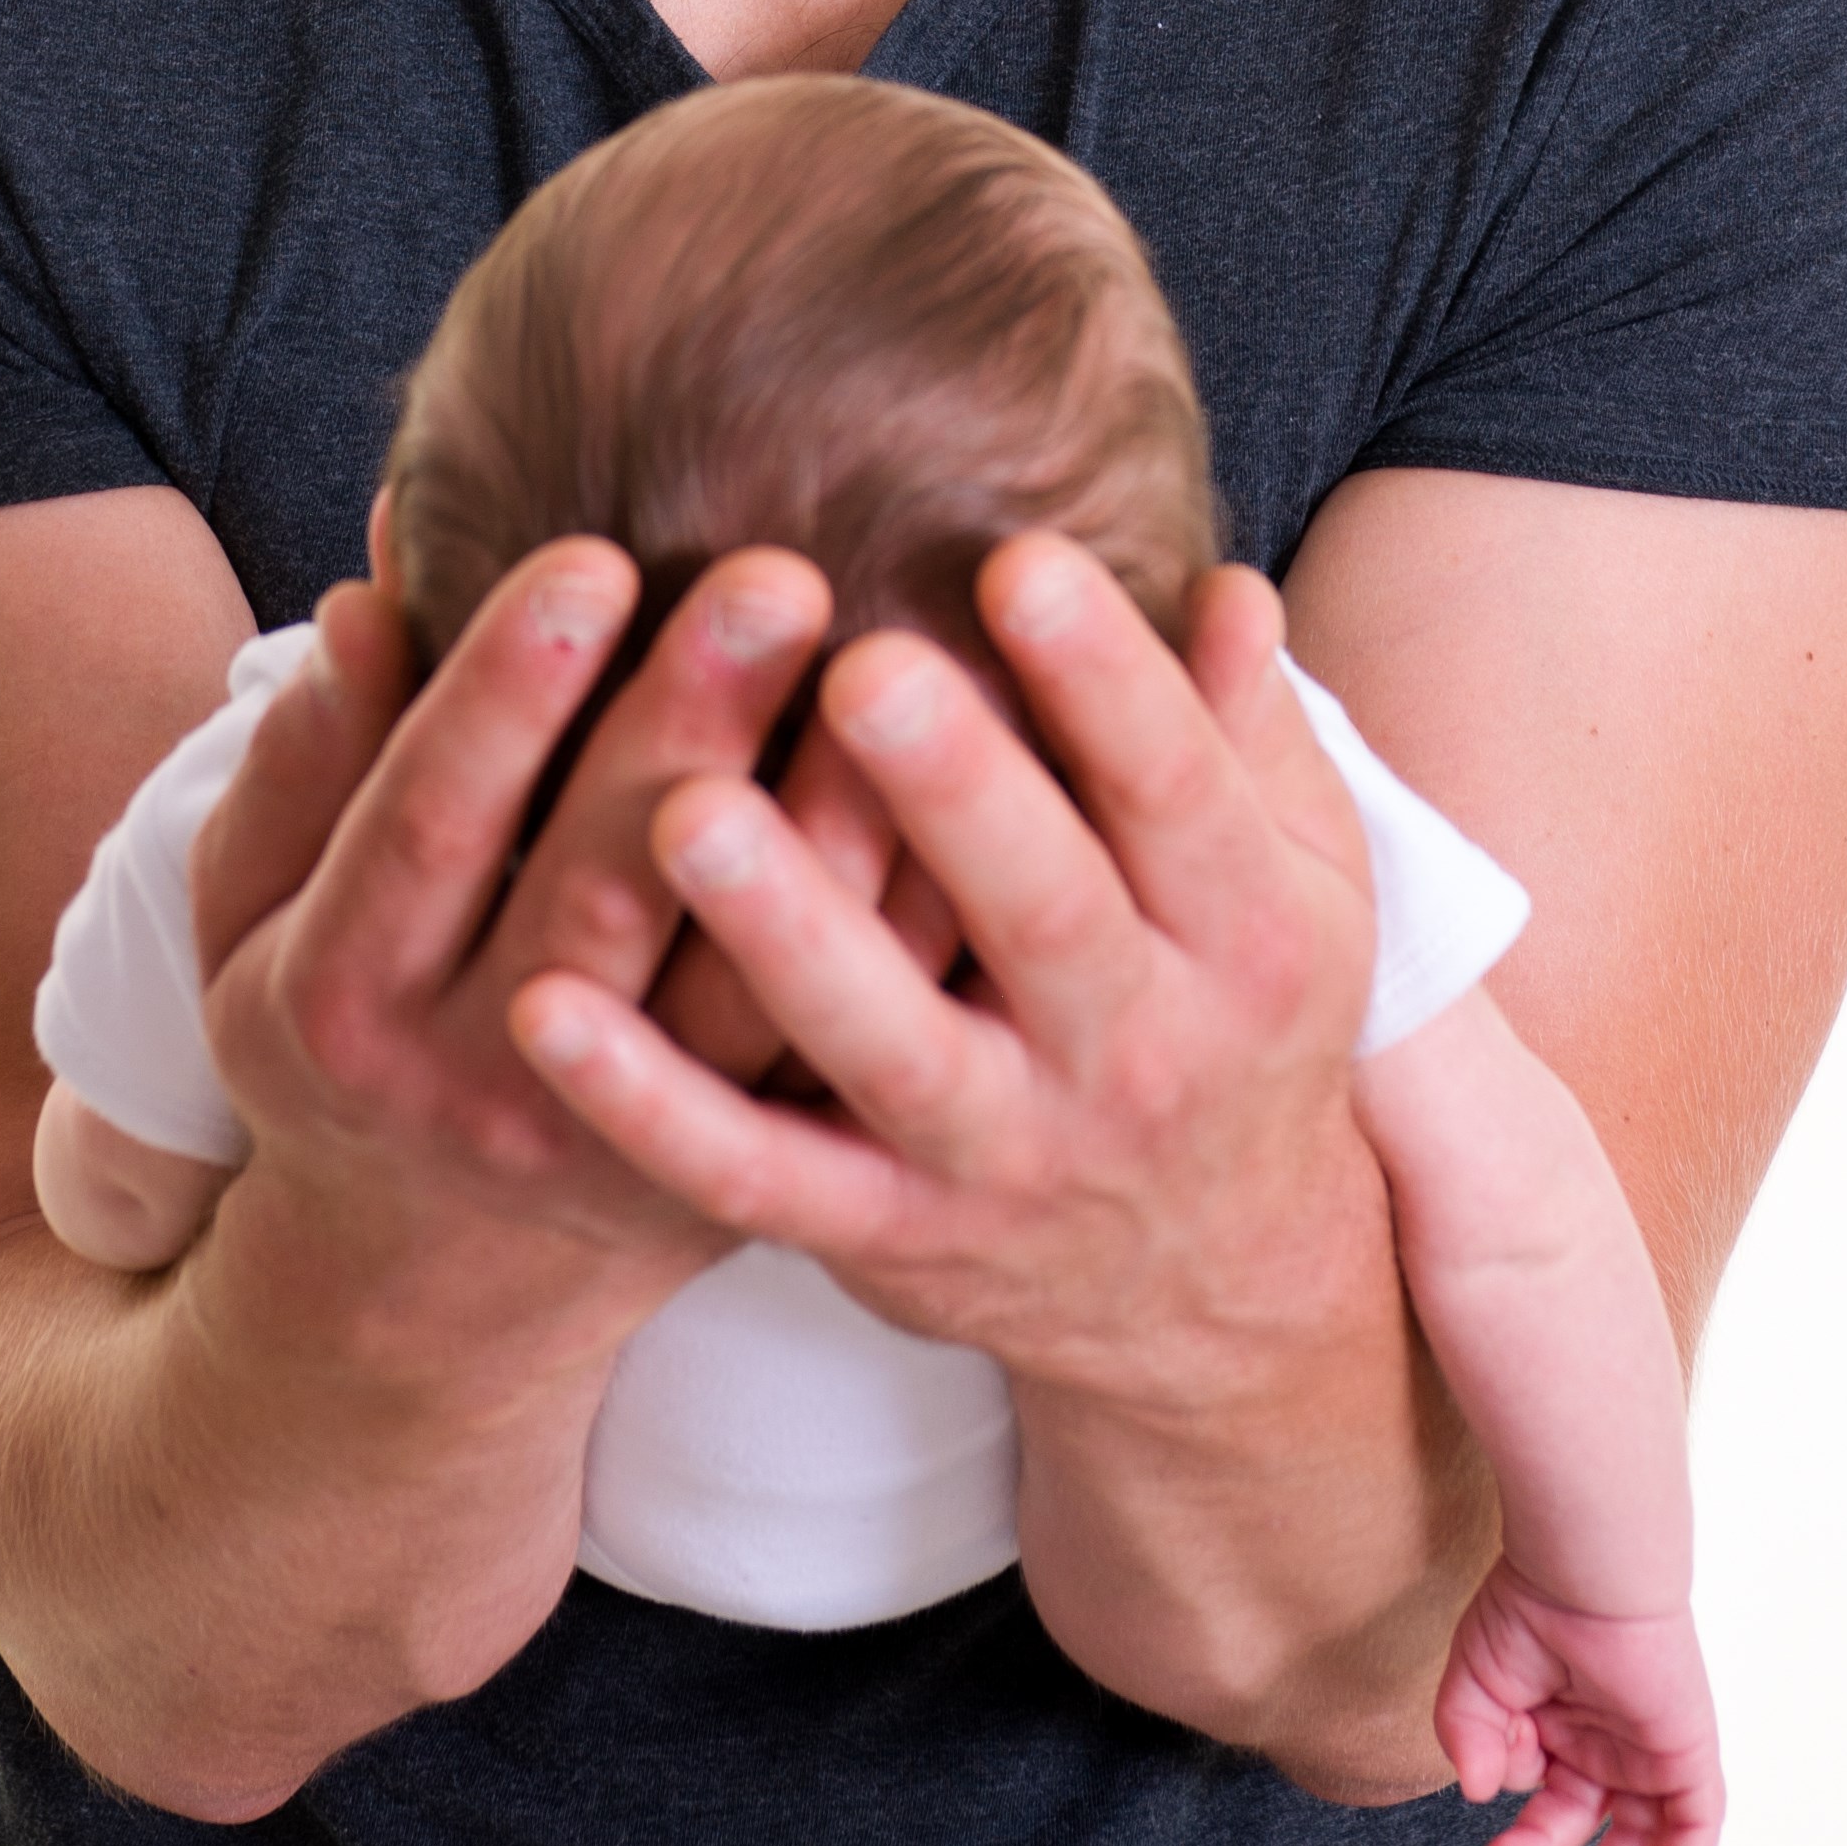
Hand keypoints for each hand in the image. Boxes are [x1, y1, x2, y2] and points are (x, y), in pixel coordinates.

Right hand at [181, 534, 840, 1329]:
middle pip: (602, 894)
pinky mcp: (745, 1179)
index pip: (429, 827)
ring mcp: (630, 1147)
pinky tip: (981, 803)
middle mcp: (489, 1084)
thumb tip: (363, 601)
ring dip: (829, 834)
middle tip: (778, 577)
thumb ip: (298, 762)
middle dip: (689, 727)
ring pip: (743, 992)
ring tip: (899, 675)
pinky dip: (909, 935)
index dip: (503, 697)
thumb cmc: (343, 1021)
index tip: (589, 557)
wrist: (426, 1284)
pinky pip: (836, 1054)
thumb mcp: (251, 917)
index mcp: (349, 1000)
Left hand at [498, 537, 1381, 1411]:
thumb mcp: (1299, 881)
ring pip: (889, 1052)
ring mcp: (1002, 1157)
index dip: (1109, 686)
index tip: (1020, 561)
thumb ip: (1246, 734)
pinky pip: (756, 1177)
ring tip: (686, 813)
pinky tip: (547, 1006)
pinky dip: (650, 1107)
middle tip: (861, 669)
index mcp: (1246, 940)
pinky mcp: (886, 1237)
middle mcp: (1135, 1056)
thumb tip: (1223, 588)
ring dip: (785, 936)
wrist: (1209, 1283)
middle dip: (955, 797)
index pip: (1178, 799)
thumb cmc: (1226, 1006)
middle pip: (1044, 920)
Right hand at [1434, 1566, 1724, 1845]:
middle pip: (1592, 1829)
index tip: (1489, 1834)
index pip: (1548, 1803)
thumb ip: (1468, 1738)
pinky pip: (1694, 1827)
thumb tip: (1477, 1792)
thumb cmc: (1530, 1606)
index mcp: (1563, 1730)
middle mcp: (1609, 1745)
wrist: (1581, 1571)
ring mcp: (1650, 1751)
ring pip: (1645, 1840)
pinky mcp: (1688, 1752)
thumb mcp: (1476, 1680)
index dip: (1520, 1831)